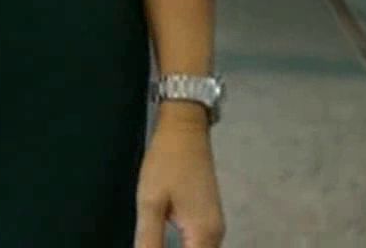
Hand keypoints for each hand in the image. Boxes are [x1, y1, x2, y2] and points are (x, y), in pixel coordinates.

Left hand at [134, 114, 223, 246]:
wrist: (185, 130)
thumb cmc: (166, 163)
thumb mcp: (150, 202)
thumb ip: (150, 239)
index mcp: (203, 234)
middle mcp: (216, 235)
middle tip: (148, 244)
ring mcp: (216, 227)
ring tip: (156, 242)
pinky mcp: (210, 220)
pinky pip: (200, 245)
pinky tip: (167, 245)